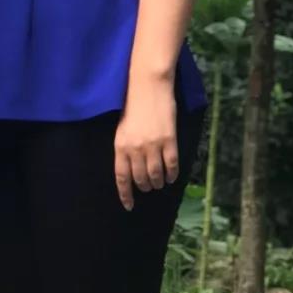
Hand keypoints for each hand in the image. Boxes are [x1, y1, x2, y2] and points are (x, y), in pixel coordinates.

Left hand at [114, 75, 178, 210]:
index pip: (121, 177)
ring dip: (157, 182)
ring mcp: (153, 145)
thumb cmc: (133, 106)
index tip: (129, 206)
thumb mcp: (122, 129)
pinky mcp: (169, 141)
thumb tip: (131, 169)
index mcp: (120, 146)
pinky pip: (171, 165)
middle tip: (147, 187)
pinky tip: (171, 177)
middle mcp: (135, 149)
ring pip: (156, 175)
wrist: (148, 87)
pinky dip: (172, 174)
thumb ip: (125, 149)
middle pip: (140, 178)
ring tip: (158, 183)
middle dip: (144, 187)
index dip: (125, 194)